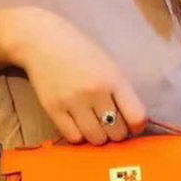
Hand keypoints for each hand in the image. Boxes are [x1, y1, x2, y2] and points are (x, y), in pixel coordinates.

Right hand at [5, 7, 147, 144]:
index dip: (137, 126)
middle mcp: (95, 92)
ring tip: (95, 125)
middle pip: (117, 132)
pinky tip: (79, 124)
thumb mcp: (109, 66)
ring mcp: (73, 102)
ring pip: (96, 139)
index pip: (137, 116)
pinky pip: (73, 137)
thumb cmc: (81, 53)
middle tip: (111, 124)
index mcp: (114, 79)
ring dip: (99, 136)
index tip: (133, 124)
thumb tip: (133, 123)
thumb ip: (122, 92)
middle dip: (117, 132)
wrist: (43, 42)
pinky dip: (79, 135)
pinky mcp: (53, 109)